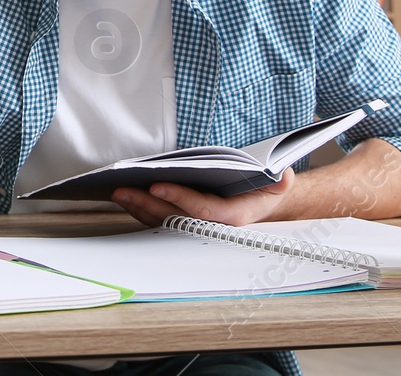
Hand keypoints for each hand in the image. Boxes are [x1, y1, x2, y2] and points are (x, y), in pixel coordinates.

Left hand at [113, 168, 295, 227]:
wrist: (263, 202)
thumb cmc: (266, 189)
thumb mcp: (279, 182)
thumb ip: (281, 179)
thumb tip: (282, 174)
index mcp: (234, 217)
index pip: (203, 210)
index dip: (180, 199)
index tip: (157, 186)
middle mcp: (212, 226)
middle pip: (175, 218)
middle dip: (148, 204)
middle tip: (124, 189)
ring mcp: (196, 225)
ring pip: (164, 221)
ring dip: (139, 208)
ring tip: (118, 191)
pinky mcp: (185, 221)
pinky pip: (161, 218)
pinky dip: (142, 209)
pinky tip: (127, 197)